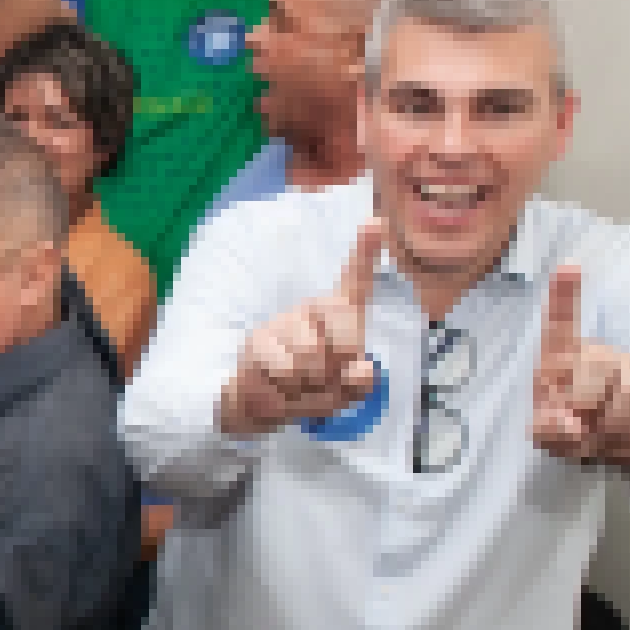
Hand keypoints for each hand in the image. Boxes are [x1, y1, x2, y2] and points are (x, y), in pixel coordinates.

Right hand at [224, 223, 385, 435]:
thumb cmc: (305, 390)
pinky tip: (278, 392)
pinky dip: (288, 395)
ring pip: (311, 357)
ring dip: (311, 388)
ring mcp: (279, 325)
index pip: (354, 282)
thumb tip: (362, 369)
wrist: (254, 407)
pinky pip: (284, 370)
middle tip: (325, 380)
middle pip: (341, 325)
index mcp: (333, 316)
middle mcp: (306, 312)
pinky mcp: (256, 343)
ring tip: (299, 390)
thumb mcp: (341, 392)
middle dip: (340, 364)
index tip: (376, 223)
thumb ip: (358, 383)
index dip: (365, 252)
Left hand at [529, 265, 629, 468]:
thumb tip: (566, 423)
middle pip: (597, 363)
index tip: (568, 266)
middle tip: (581, 427)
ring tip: (601, 436)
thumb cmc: (574, 428)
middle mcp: (596, 353)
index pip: (560, 324)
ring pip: (629, 392)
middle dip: (586, 403)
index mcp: (560, 359)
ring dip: (612, 426)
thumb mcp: (550, 435)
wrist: (618, 445)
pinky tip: (624, 437)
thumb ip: (548, 430)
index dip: (564, 295)